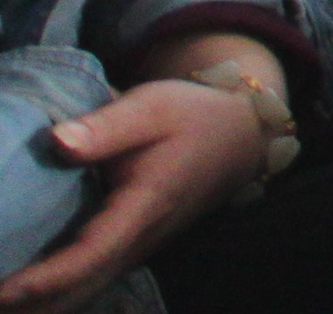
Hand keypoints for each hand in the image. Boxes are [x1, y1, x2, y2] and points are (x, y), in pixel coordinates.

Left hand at [0, 53, 279, 308]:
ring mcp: (135, 250)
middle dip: (30, 307)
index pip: (88, 256)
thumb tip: (57, 143)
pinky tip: (22, 294)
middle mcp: (139, 240)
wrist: (240, 138)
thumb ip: (106, 126)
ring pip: (83, 293)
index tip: (0, 292)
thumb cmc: (192, 117)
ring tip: (2, 298)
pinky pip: (88, 283)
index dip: (42, 280)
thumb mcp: (153, 106)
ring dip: (40, 306)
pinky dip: (53, 296)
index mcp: (143, 207)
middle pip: (79, 292)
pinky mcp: (128, 249)